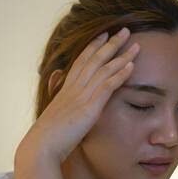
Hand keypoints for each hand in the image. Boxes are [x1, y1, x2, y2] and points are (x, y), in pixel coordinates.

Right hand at [19, 28, 138, 162]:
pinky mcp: (89, 107)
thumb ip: (62, 104)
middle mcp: (73, 88)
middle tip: (125, 30)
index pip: (81, 61)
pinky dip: (120, 74)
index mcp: (65, 89)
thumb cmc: (47, 138)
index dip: (93, 47)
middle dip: (111, 43)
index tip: (104, 35)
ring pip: (103, 69)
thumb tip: (59, 94)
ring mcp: (81, 96)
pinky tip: (132, 66)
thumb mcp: (55, 116)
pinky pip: (107, 86)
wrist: (41, 147)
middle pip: (94, 59)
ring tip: (136, 45)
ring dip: (121, 55)